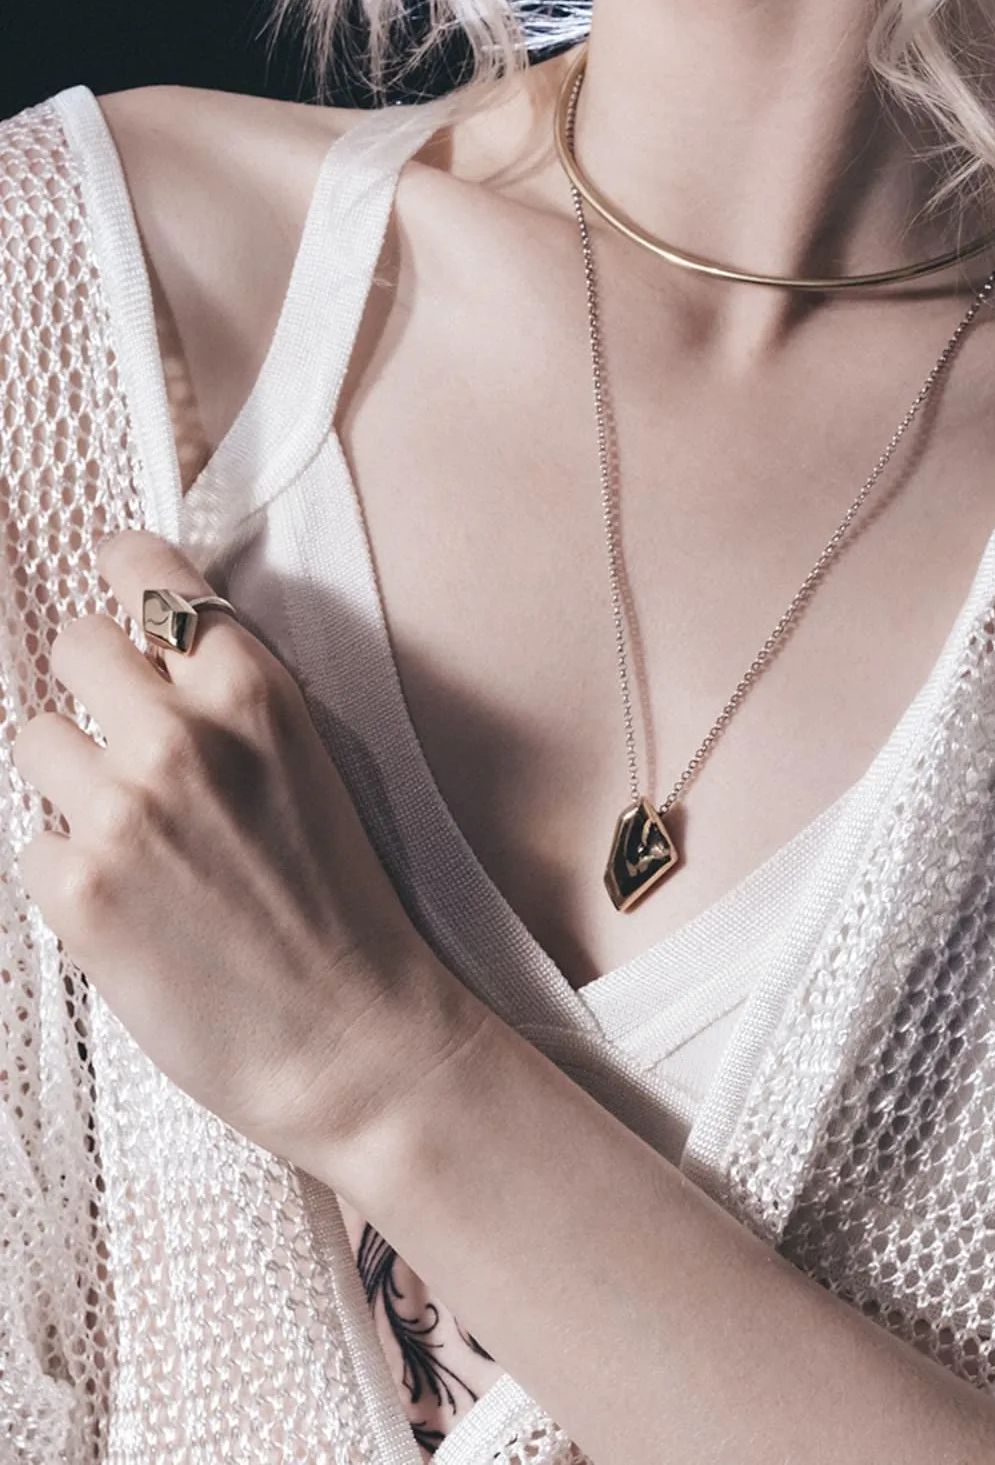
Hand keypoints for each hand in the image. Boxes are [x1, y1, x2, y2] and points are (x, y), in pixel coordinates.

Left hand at [11, 527, 484, 1178]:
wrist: (350, 1035)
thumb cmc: (342, 904)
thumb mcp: (311, 764)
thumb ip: (231, 699)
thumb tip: (147, 649)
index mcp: (255, 693)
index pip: (145, 571)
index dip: (124, 577)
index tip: (121, 599)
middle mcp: (182, 735)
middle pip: (71, 642)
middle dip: (91, 683)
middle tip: (125, 737)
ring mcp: (121, 810)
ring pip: (34, 737)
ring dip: (70, 777)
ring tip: (131, 833)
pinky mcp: (76, 890)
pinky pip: (31, 839)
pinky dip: (67, 866)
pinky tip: (130, 902)